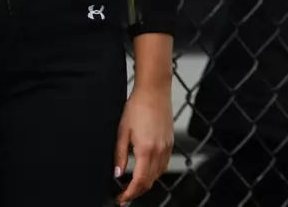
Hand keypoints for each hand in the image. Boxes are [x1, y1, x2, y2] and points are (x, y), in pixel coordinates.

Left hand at [114, 85, 173, 203]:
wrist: (154, 91)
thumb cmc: (137, 107)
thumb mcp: (122, 131)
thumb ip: (119, 155)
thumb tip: (117, 173)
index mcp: (145, 149)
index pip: (139, 181)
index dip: (130, 194)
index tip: (122, 199)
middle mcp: (159, 150)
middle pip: (150, 181)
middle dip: (137, 192)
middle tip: (125, 195)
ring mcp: (167, 147)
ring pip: (158, 175)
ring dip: (146, 183)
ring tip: (134, 185)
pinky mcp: (170, 142)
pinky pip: (164, 164)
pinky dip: (155, 172)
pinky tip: (146, 170)